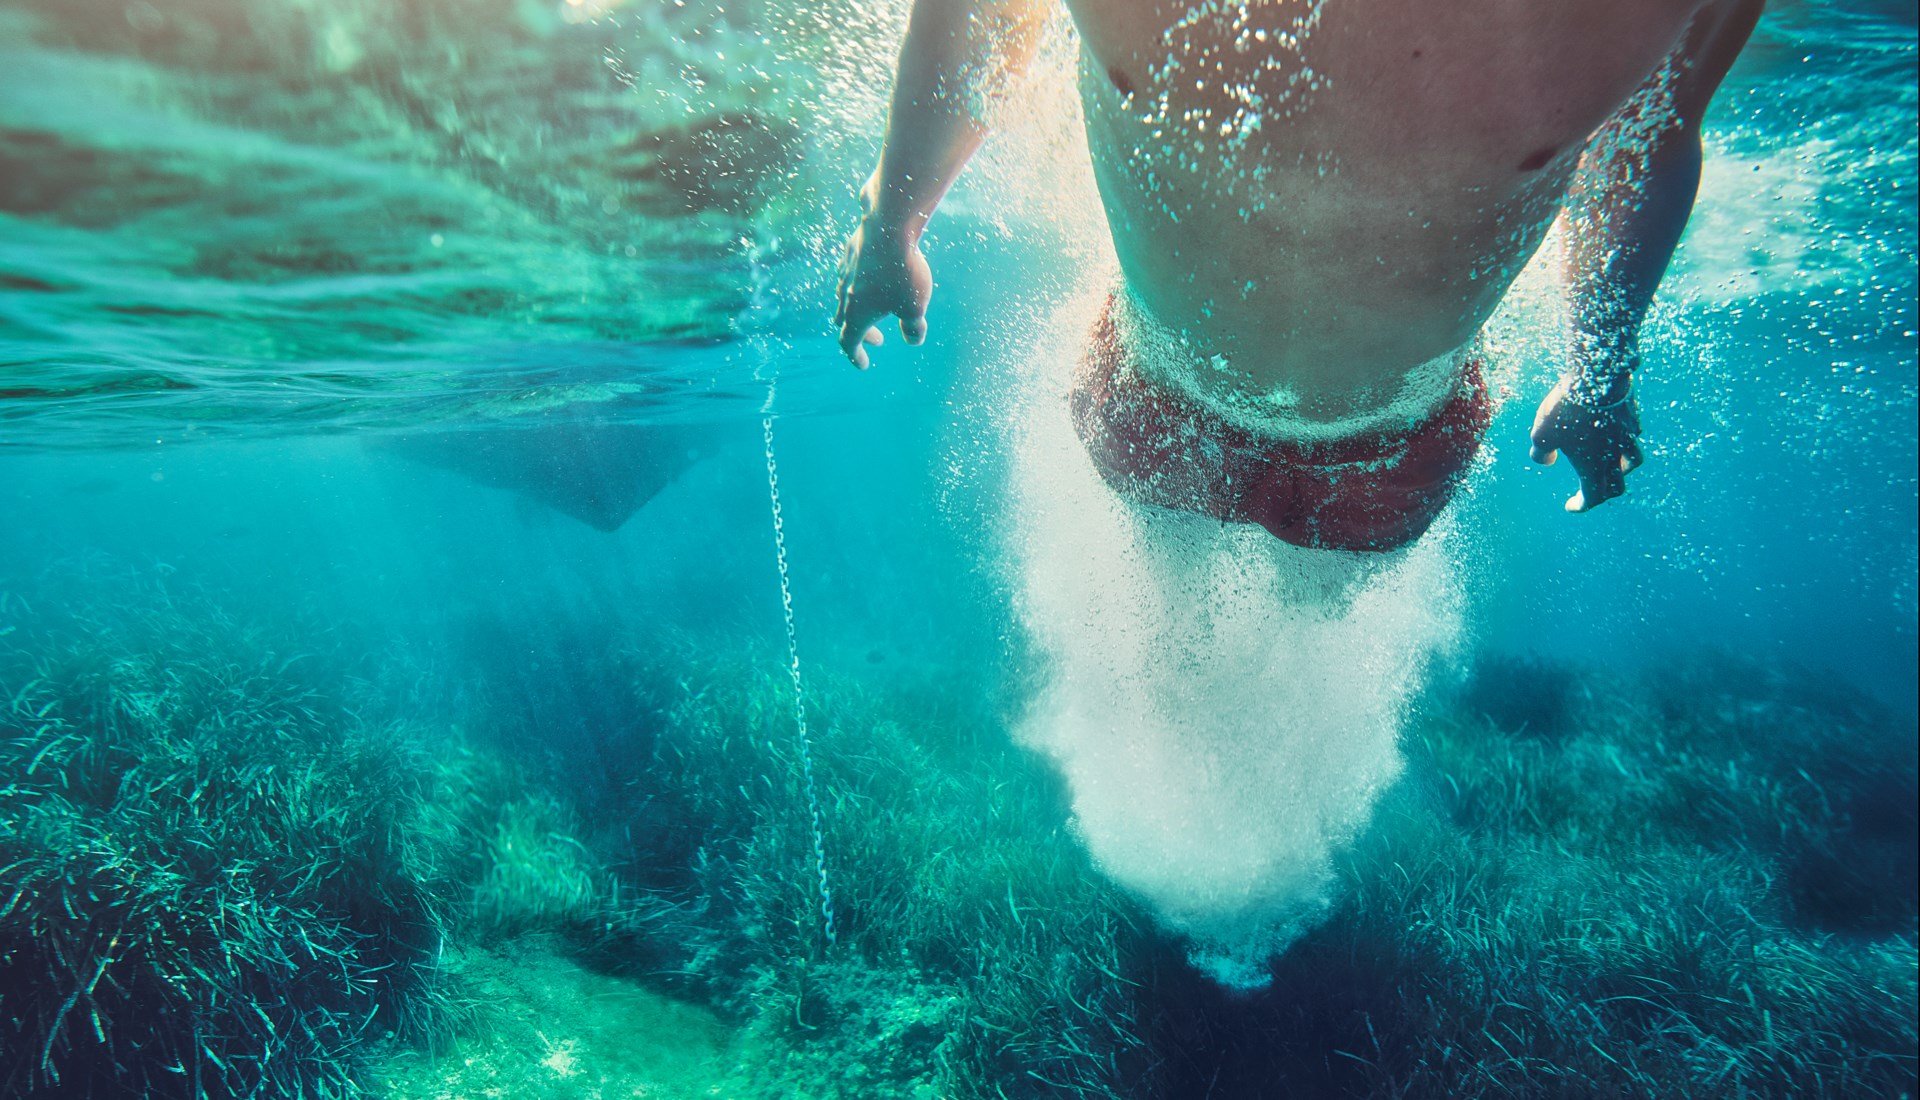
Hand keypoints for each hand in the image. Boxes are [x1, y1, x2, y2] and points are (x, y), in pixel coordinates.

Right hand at [832, 180, 931, 369]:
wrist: (889, 225)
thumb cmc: (902, 272)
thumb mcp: (915, 306)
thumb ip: (913, 328)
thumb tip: (913, 340)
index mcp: (856, 314)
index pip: (849, 342)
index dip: (855, 356)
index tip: (864, 364)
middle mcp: (844, 294)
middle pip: (845, 320)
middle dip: (861, 333)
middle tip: (878, 339)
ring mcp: (845, 271)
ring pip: (844, 295)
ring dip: (858, 307)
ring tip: (875, 307)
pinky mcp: (851, 250)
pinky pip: (850, 272)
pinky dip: (859, 283)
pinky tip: (872, 276)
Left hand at [1529, 373, 1642, 512]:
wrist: (1597, 376)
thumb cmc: (1567, 410)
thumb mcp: (1542, 434)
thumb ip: (1541, 454)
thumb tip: (1546, 462)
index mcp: (1594, 467)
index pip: (1593, 497)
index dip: (1582, 505)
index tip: (1571, 506)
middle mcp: (1615, 456)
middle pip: (1617, 485)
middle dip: (1604, 493)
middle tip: (1592, 491)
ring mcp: (1628, 436)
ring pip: (1633, 461)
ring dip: (1622, 469)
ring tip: (1612, 465)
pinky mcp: (1632, 417)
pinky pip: (1633, 435)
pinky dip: (1625, 441)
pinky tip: (1616, 433)